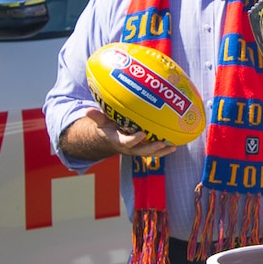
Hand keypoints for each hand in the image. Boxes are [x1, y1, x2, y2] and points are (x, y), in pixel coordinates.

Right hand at [60, 108, 175, 160]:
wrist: (110, 138)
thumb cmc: (107, 127)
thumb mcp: (101, 122)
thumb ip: (97, 117)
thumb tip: (86, 110)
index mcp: (119, 141)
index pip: (127, 142)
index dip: (134, 139)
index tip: (142, 133)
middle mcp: (129, 148)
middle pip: (141, 151)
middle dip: (152, 149)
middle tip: (162, 143)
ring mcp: (138, 149)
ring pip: (151, 153)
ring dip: (162, 151)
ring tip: (173, 147)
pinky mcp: (144, 148)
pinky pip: (156, 150)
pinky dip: (165, 148)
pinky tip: (176, 143)